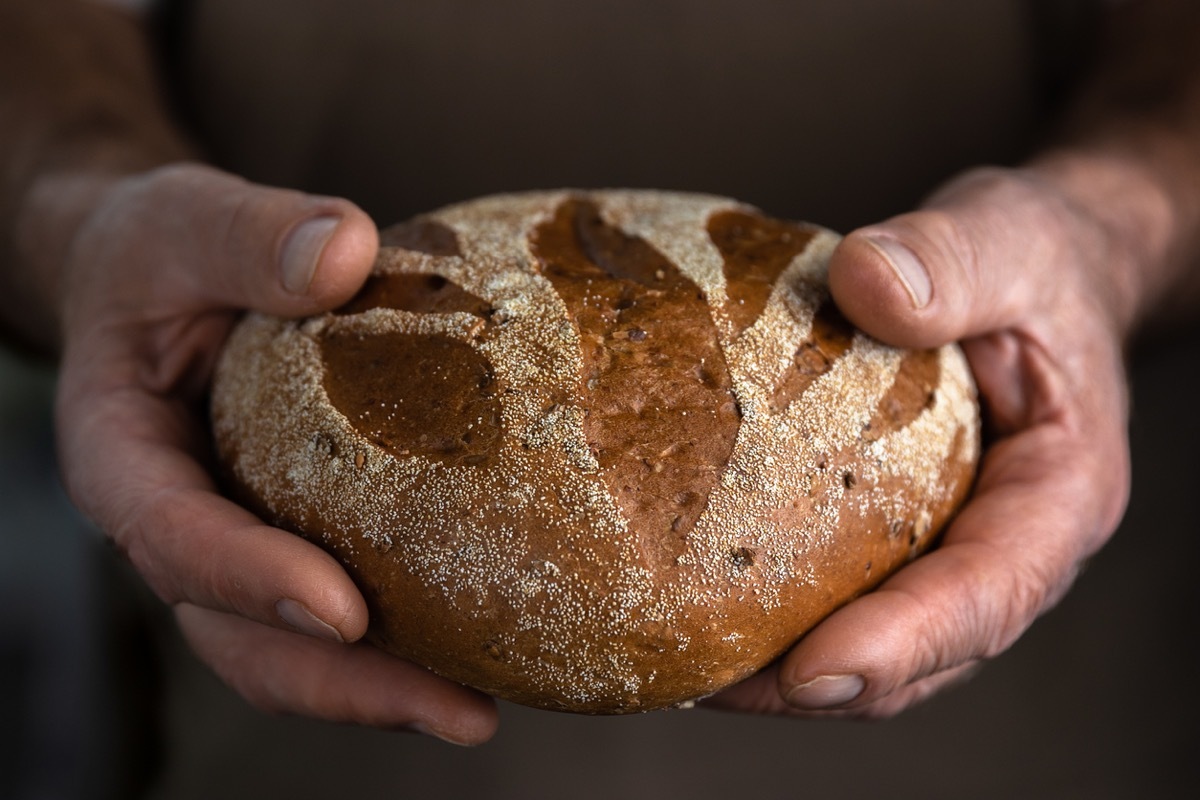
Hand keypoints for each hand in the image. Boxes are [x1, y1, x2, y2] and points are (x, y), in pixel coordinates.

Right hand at [52, 163, 498, 742]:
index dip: (249, 582)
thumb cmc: (160, 250)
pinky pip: (336, 598)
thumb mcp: (184, 219)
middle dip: (340, 681)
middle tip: (456, 713)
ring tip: (480, 710)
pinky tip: (481, 642)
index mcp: (124, 452)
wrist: (159, 276)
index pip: (171, 533)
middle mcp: (175, 518)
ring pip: (287, 645)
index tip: (340, 610)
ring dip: (380, 687)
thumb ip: (248, 236)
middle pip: (236, 633)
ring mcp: (234, 537)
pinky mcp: (288, 532)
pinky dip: (398, 632)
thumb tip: (350, 249)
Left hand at [708, 166, 1132, 717]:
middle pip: (925, 651)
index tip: (811, 672)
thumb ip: (954, 261)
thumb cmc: (1039, 258)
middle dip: (823, 682)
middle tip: (713, 683)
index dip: (903, 644)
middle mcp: (1007, 544)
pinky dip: (780, 608)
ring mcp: (951, 545)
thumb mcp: (1011, 238)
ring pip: (880, 639)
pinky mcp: (902, 530)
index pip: (989, 593)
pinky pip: (848, 588)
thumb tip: (866, 283)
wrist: (1042, 269)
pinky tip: (698, 594)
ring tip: (687, 662)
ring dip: (788, 667)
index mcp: (1059, 495)